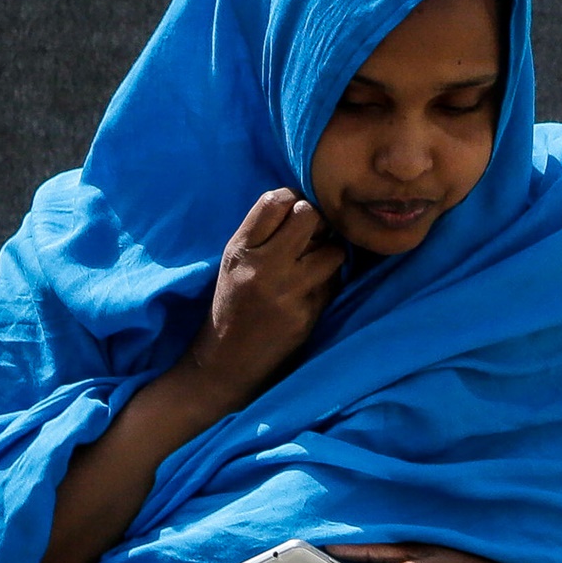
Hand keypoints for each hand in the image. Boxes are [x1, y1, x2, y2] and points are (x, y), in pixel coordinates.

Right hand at [187, 189, 343, 403]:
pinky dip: (328, 282)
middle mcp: (263, 267)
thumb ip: (263, 235)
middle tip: (312, 235)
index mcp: (240, 250)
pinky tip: (312, 291)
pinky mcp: (307, 315)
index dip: (292, 200)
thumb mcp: (234, 263)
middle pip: (309, 216)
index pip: (275, 200)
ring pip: (333, 250)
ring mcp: (288, 292)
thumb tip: (307, 207)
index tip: (294, 212)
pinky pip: (334, 283)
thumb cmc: (232, 305)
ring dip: (330, 253)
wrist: (226, 362)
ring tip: (316, 264)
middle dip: (316, 222)